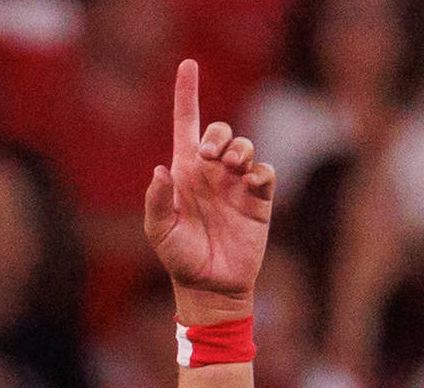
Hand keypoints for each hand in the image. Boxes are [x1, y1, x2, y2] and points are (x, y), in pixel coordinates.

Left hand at [142, 61, 274, 304]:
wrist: (211, 286)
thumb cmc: (180, 258)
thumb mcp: (160, 231)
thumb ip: (158, 200)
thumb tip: (160, 170)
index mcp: (186, 172)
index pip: (187, 123)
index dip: (187, 93)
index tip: (188, 65)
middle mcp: (212, 173)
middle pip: (221, 131)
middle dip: (220, 134)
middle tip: (212, 157)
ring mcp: (236, 185)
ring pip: (245, 146)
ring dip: (240, 149)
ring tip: (233, 168)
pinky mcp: (259, 200)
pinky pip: (265, 172)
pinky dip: (261, 171)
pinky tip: (251, 183)